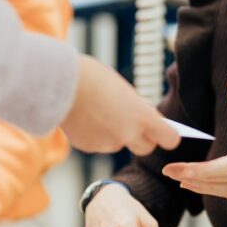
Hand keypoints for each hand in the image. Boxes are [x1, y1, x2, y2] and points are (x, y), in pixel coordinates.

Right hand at [61, 55, 180, 156]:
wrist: (56, 83)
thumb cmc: (92, 78)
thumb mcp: (124, 90)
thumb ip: (136, 108)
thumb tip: (143, 119)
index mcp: (141, 117)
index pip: (170, 139)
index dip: (167, 135)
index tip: (163, 130)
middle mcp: (127, 135)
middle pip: (146, 148)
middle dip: (142, 138)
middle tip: (131, 122)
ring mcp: (107, 144)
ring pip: (118, 144)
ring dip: (114, 134)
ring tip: (98, 111)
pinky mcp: (88, 147)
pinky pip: (99, 144)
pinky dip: (95, 135)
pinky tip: (84, 117)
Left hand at [162, 77, 226, 206]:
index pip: (222, 167)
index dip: (197, 170)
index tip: (177, 168)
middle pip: (214, 181)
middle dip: (187, 176)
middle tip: (166, 171)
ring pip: (216, 191)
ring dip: (195, 183)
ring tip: (176, 176)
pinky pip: (224, 195)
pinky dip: (207, 189)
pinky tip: (192, 183)